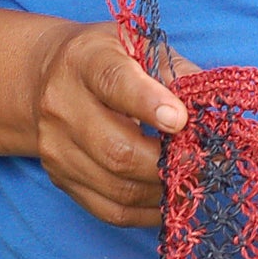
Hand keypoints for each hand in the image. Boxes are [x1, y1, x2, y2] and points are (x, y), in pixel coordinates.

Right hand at [28, 21, 198, 227]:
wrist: (46, 77)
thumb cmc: (108, 58)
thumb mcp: (139, 46)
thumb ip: (176, 72)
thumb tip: (211, 113)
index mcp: (85, 60)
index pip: (114, 83)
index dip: (149, 104)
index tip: (181, 120)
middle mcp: (61, 105)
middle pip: (116, 149)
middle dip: (169, 162)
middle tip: (206, 161)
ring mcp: (56, 147)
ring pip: (117, 187)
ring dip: (164, 190)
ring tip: (194, 180)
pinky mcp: (60, 179)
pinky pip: (110, 210)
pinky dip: (147, 212)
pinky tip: (170, 198)